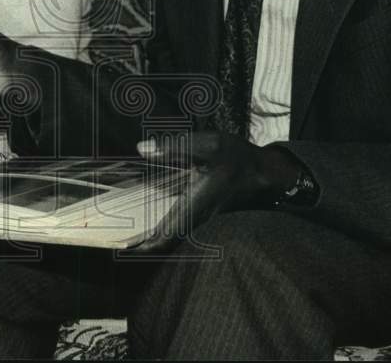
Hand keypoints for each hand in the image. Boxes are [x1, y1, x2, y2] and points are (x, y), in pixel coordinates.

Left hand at [132, 132, 299, 251]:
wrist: (268, 173)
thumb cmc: (238, 159)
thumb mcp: (208, 144)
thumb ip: (173, 147)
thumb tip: (142, 148)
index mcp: (194, 204)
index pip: (165, 235)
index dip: (144, 244)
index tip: (123, 247)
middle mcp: (200, 220)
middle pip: (168, 242)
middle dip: (145, 244)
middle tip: (123, 241)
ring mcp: (207, 223)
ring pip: (177, 239)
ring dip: (157, 238)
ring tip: (135, 232)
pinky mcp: (211, 220)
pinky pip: (186, 232)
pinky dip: (170, 231)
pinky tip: (159, 220)